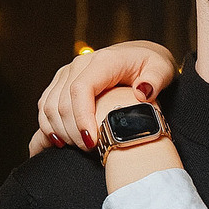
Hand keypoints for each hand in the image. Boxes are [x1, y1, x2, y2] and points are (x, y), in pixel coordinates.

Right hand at [29, 40, 176, 155]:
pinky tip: (59, 144)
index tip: (92, 142)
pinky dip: (48, 127)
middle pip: (62, 102)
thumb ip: (156, 79)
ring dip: (60, 132)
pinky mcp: (60, 84)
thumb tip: (142, 91)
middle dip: (73, 132)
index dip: (81, 118)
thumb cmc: (152, 65)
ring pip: (49, 107)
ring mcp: (67, 74)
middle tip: (92, 151)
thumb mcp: (162, 69)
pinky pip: (46, 106)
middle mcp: (79, 65)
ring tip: (81, 149)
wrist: (139, 56)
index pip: (81, 89)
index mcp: (103, 62)